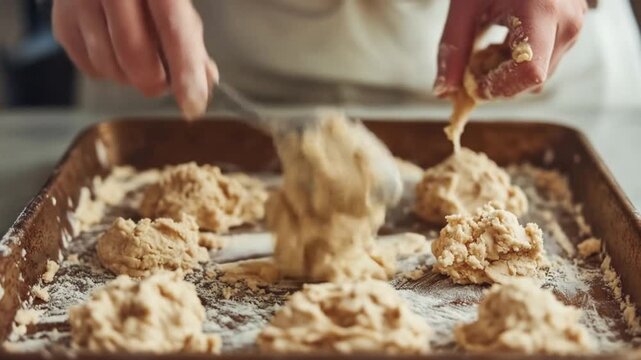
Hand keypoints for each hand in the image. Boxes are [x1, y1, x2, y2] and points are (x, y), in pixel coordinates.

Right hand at [52, 0, 218, 118]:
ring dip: (131, 77)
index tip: (193, 104)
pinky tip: (116, 51)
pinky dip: (110, 71)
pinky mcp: (62, 24)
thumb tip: (203, 83)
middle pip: (134, 55)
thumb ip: (190, 41)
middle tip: (165, 81)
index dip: (184, 73)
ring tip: (140, 56)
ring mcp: (79, 4)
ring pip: (110, 67)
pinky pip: (91, 69)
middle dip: (155, 81)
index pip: (173, 32)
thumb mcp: (175, 6)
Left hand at [434, 0, 587, 99]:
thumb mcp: (465, 7)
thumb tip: (443, 92)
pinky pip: (543, 64)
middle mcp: (567, 23)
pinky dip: (517, 64)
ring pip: (537, 78)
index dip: (498, 86)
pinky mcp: (572, 30)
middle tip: (472, 61)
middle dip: (497, 82)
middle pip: (531, 81)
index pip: (528, 73)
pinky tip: (503, 42)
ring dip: (506, 74)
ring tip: (488, 45)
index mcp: (543, 11)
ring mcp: (574, 27)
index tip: (471, 83)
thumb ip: (453, 51)